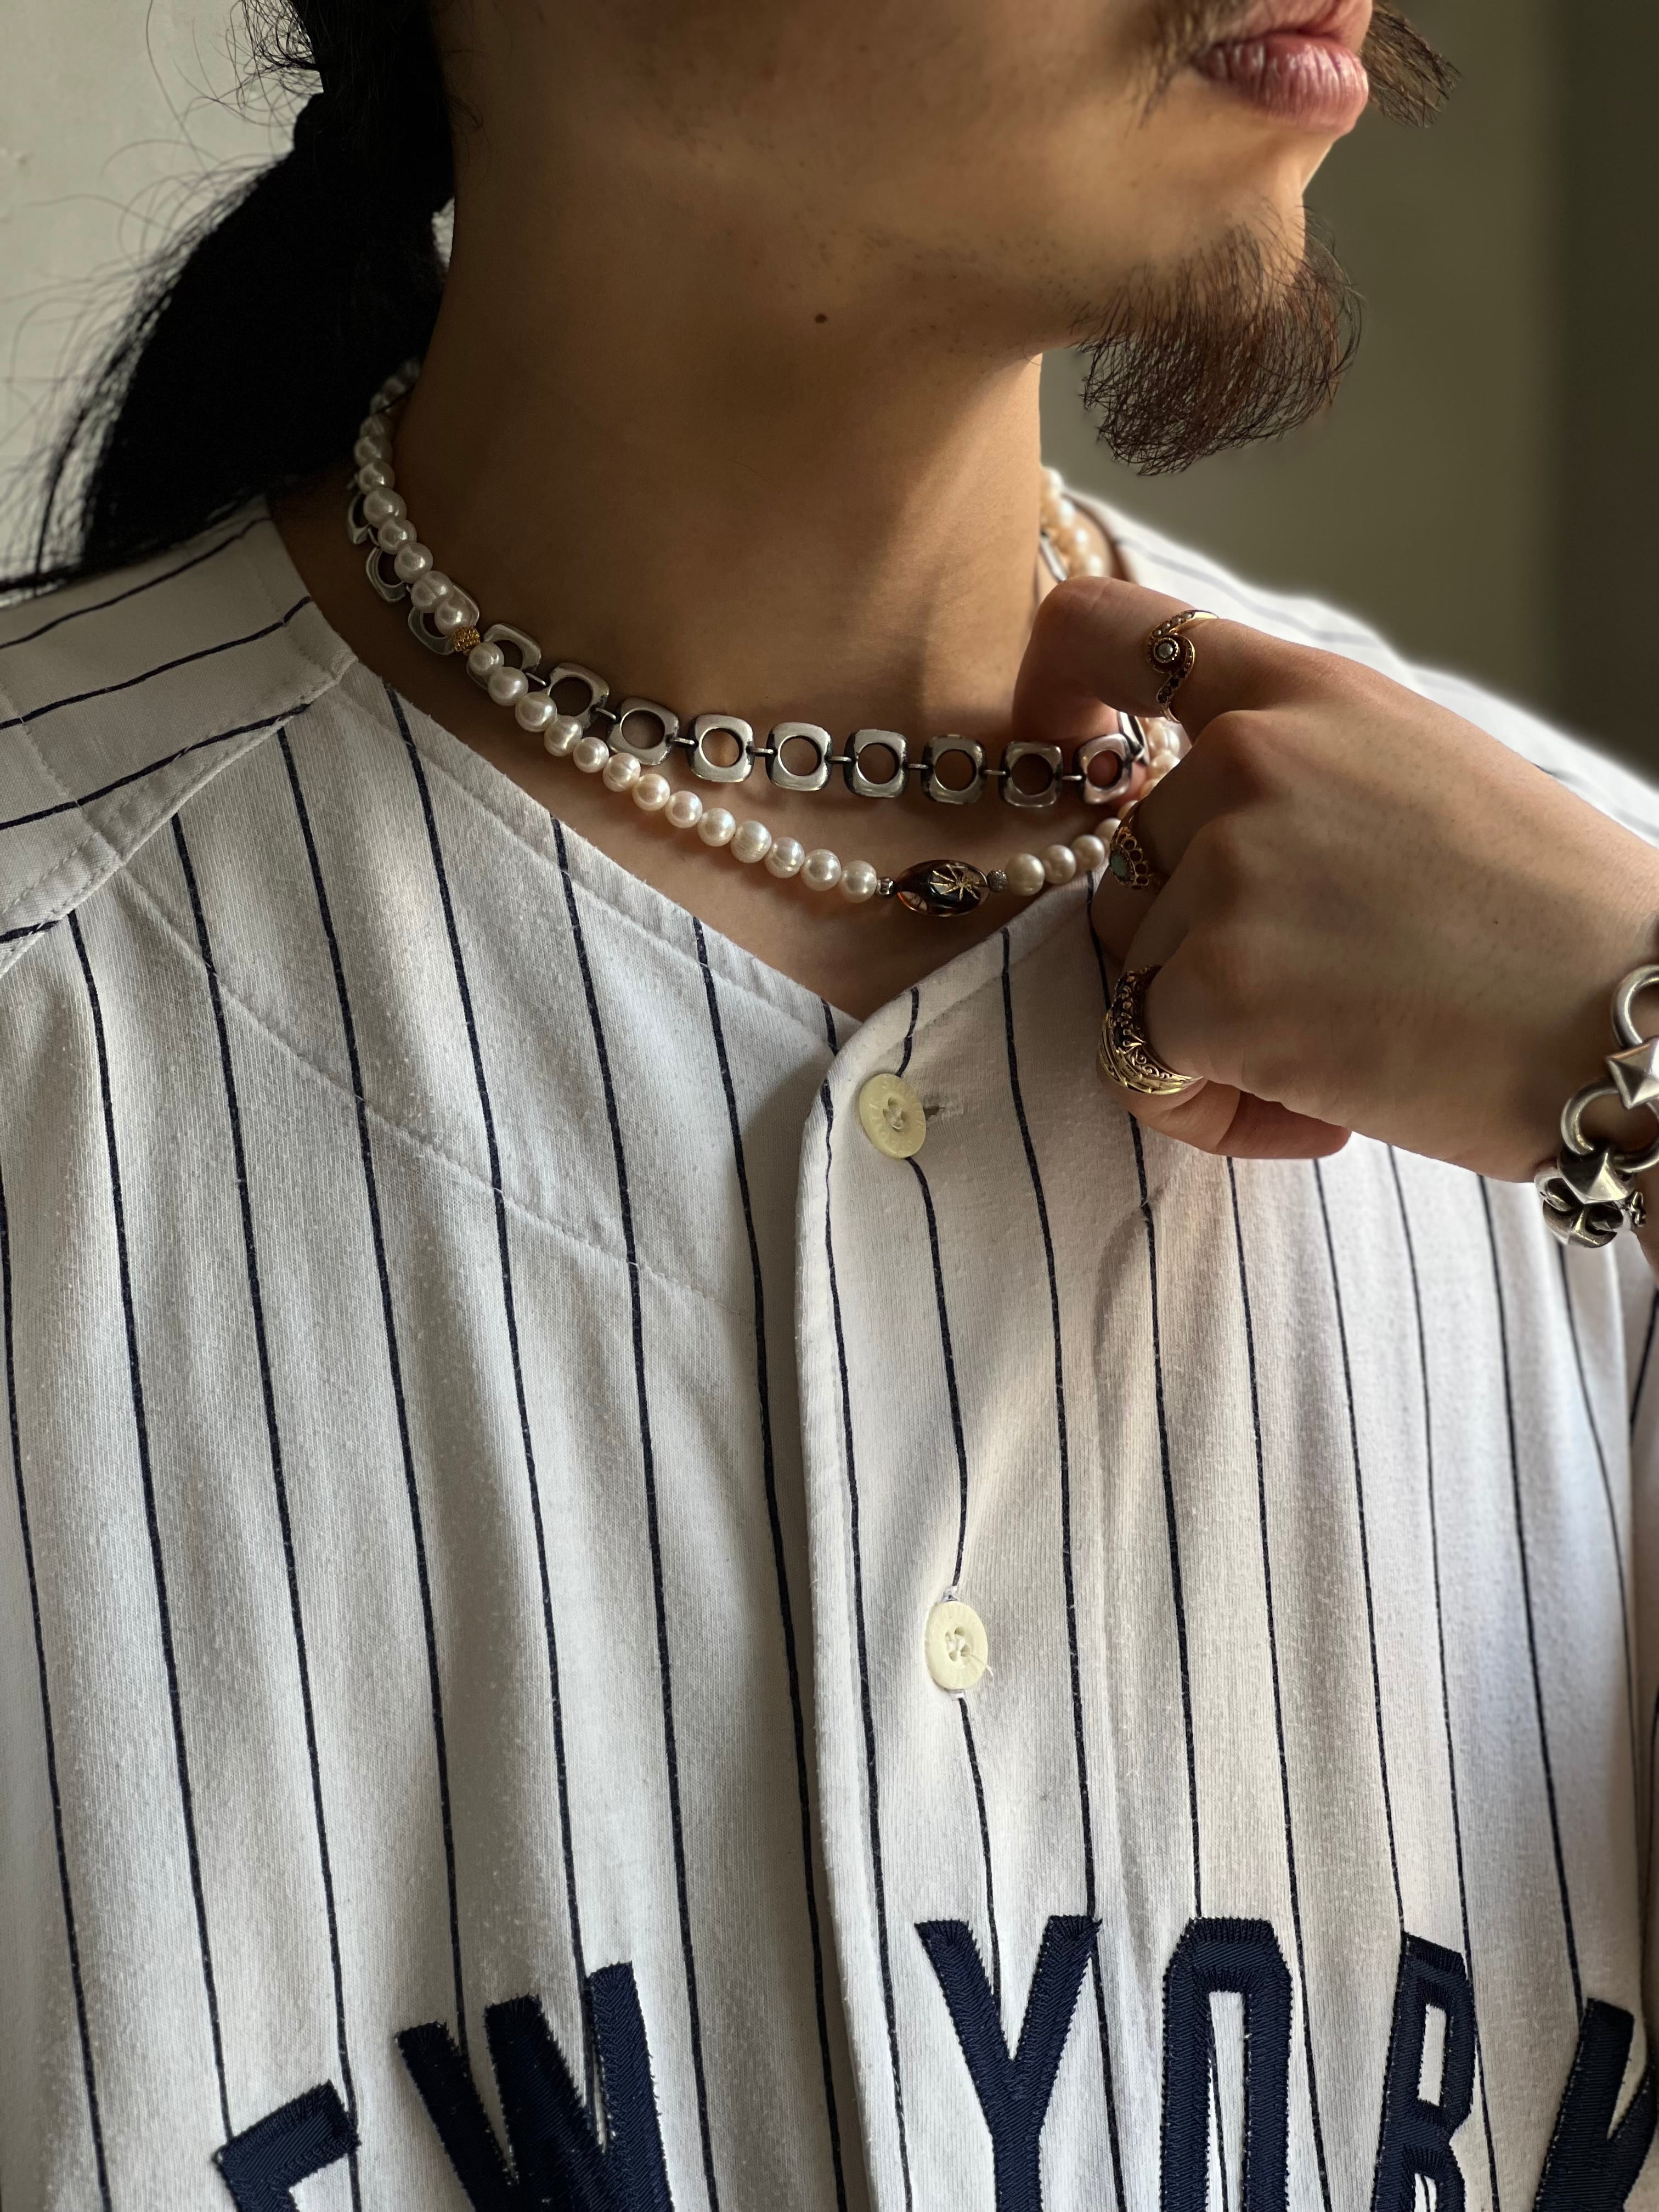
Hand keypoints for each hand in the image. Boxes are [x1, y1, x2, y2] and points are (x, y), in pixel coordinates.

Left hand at [1013, 576, 1658, 1180]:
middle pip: (1130, 864)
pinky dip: (1214, 1109)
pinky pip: (1142, 1064)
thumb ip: (1296, 765)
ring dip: (1215, 1032)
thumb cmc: (1543, 920)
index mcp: (1305, 694)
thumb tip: (1185, 802)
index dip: (1056, 688)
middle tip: (1329, 993)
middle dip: (1197, 944)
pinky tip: (1322, 1110)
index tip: (1066, 743)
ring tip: (1346, 1050)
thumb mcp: (1419, 775)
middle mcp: (1247, 762)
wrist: (1630, 1022)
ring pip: (1136, 971)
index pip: (1112, 633)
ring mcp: (1222, 873)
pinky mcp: (1210, 988)